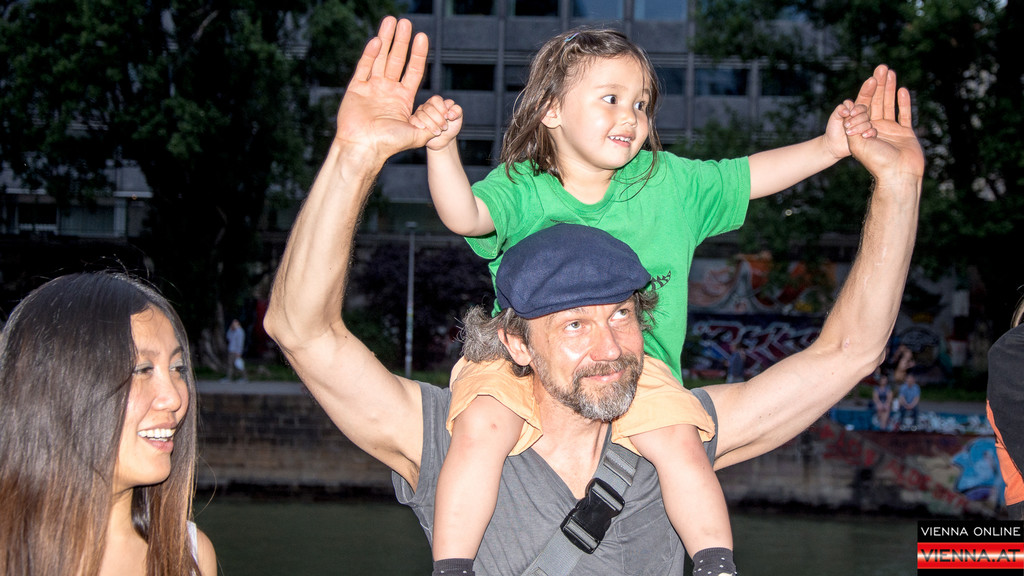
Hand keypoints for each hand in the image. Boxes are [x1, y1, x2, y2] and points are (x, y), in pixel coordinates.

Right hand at [333, 17, 433, 163]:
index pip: (414, 71)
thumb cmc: (389, 144)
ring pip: (380, 59)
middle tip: (406, 22)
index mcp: (402, 99)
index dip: (418, 54)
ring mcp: (371, 89)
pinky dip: (370, 54)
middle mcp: (387, 91)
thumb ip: (431, 126)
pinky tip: (377, 40)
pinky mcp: (355, 89)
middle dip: (402, 41)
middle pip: (397, 60)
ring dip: (386, 40)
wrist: (364, 149)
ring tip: (391, 21)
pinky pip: (363, 68)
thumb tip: (445, 121)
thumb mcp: (417, 135)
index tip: (422, 37)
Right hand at [411, 95, 463, 150]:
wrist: (444, 140)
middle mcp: (427, 106)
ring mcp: (420, 113)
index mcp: (437, 102)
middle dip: (438, 119)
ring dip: (431, 124)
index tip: (448, 117)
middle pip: (428, 108)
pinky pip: (413, 120)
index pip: (436, 100)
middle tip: (445, 127)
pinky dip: (419, 124)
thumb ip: (457, 111)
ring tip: (438, 132)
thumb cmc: (451, 127)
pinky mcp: (414, 121)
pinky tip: (425, 129)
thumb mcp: (458, 118)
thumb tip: (449, 114)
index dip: (442, 109)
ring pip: (421, 114)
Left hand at [825, 101, 874, 158]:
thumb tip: (848, 110)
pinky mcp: (867, 136)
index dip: (857, 109)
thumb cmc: (834, 129)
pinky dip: (869, 132)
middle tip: (846, 125)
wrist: (833, 144)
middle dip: (856, 120)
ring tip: (848, 132)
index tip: (850, 114)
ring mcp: (865, 127)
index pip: (861, 107)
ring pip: (868, 124)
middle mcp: (861, 119)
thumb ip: (840, 109)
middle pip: (865, 115)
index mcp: (855, 112)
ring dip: (858, 128)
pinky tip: (863, 135)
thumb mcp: (834, 117)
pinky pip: (873, 132)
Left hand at [847, 65, 924, 182]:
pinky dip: (903, 103)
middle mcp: (876, 129)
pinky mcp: (905, 133)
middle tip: (881, 67)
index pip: (863, 107)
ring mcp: (891, 131)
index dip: (866, 93)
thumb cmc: (877, 161)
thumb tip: (847, 106)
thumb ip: (851, 125)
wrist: (898, 175)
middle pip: (877, 102)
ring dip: (890, 88)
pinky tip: (902, 90)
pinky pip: (904, 115)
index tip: (869, 80)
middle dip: (879, 85)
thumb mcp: (857, 143)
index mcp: (862, 131)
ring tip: (890, 72)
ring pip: (890, 105)